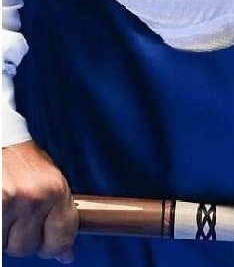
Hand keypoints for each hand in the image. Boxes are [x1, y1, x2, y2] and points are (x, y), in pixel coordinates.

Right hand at [2, 141, 76, 262]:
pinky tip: (2, 213)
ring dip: (6, 236)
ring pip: (7, 245)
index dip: (54, 249)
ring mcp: (9, 202)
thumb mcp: (52, 182)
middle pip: (28, 247)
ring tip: (8, 214)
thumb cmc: (26, 160)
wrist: (2, 140)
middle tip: (21, 223)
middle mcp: (34, 198)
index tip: (50, 247)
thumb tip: (65, 254)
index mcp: (56, 191)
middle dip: (24, 240)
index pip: (60, 239)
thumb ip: (60, 216)